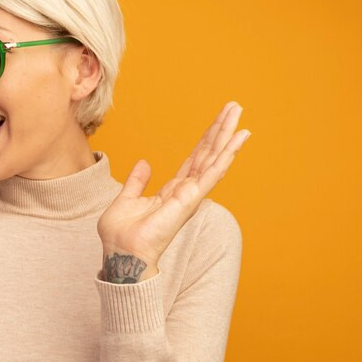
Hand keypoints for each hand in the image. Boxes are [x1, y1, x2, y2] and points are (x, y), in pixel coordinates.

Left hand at [97, 102, 250, 278]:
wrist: (120, 253)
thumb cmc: (121, 235)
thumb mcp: (126, 199)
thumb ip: (137, 181)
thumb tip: (144, 163)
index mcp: (172, 191)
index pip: (194, 160)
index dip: (206, 140)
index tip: (219, 120)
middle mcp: (186, 192)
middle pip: (207, 154)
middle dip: (221, 131)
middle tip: (235, 107)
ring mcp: (190, 196)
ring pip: (213, 160)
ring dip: (227, 137)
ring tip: (240, 116)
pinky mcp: (190, 200)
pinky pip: (211, 174)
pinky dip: (225, 156)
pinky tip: (237, 141)